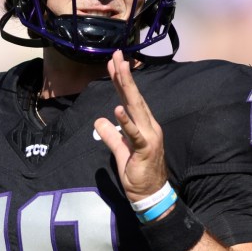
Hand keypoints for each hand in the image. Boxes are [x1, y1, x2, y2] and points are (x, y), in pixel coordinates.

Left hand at [93, 50, 168, 201]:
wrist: (151, 195)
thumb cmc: (138, 174)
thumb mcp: (121, 151)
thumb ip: (112, 136)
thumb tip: (101, 121)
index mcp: (143, 125)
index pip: (130, 98)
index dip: (121, 81)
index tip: (113, 63)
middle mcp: (149, 126)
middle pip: (134, 96)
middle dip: (124, 75)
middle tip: (117, 55)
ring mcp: (149, 136)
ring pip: (136, 108)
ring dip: (127, 87)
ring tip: (119, 69)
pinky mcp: (145, 149)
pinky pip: (134, 133)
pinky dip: (126, 121)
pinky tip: (118, 107)